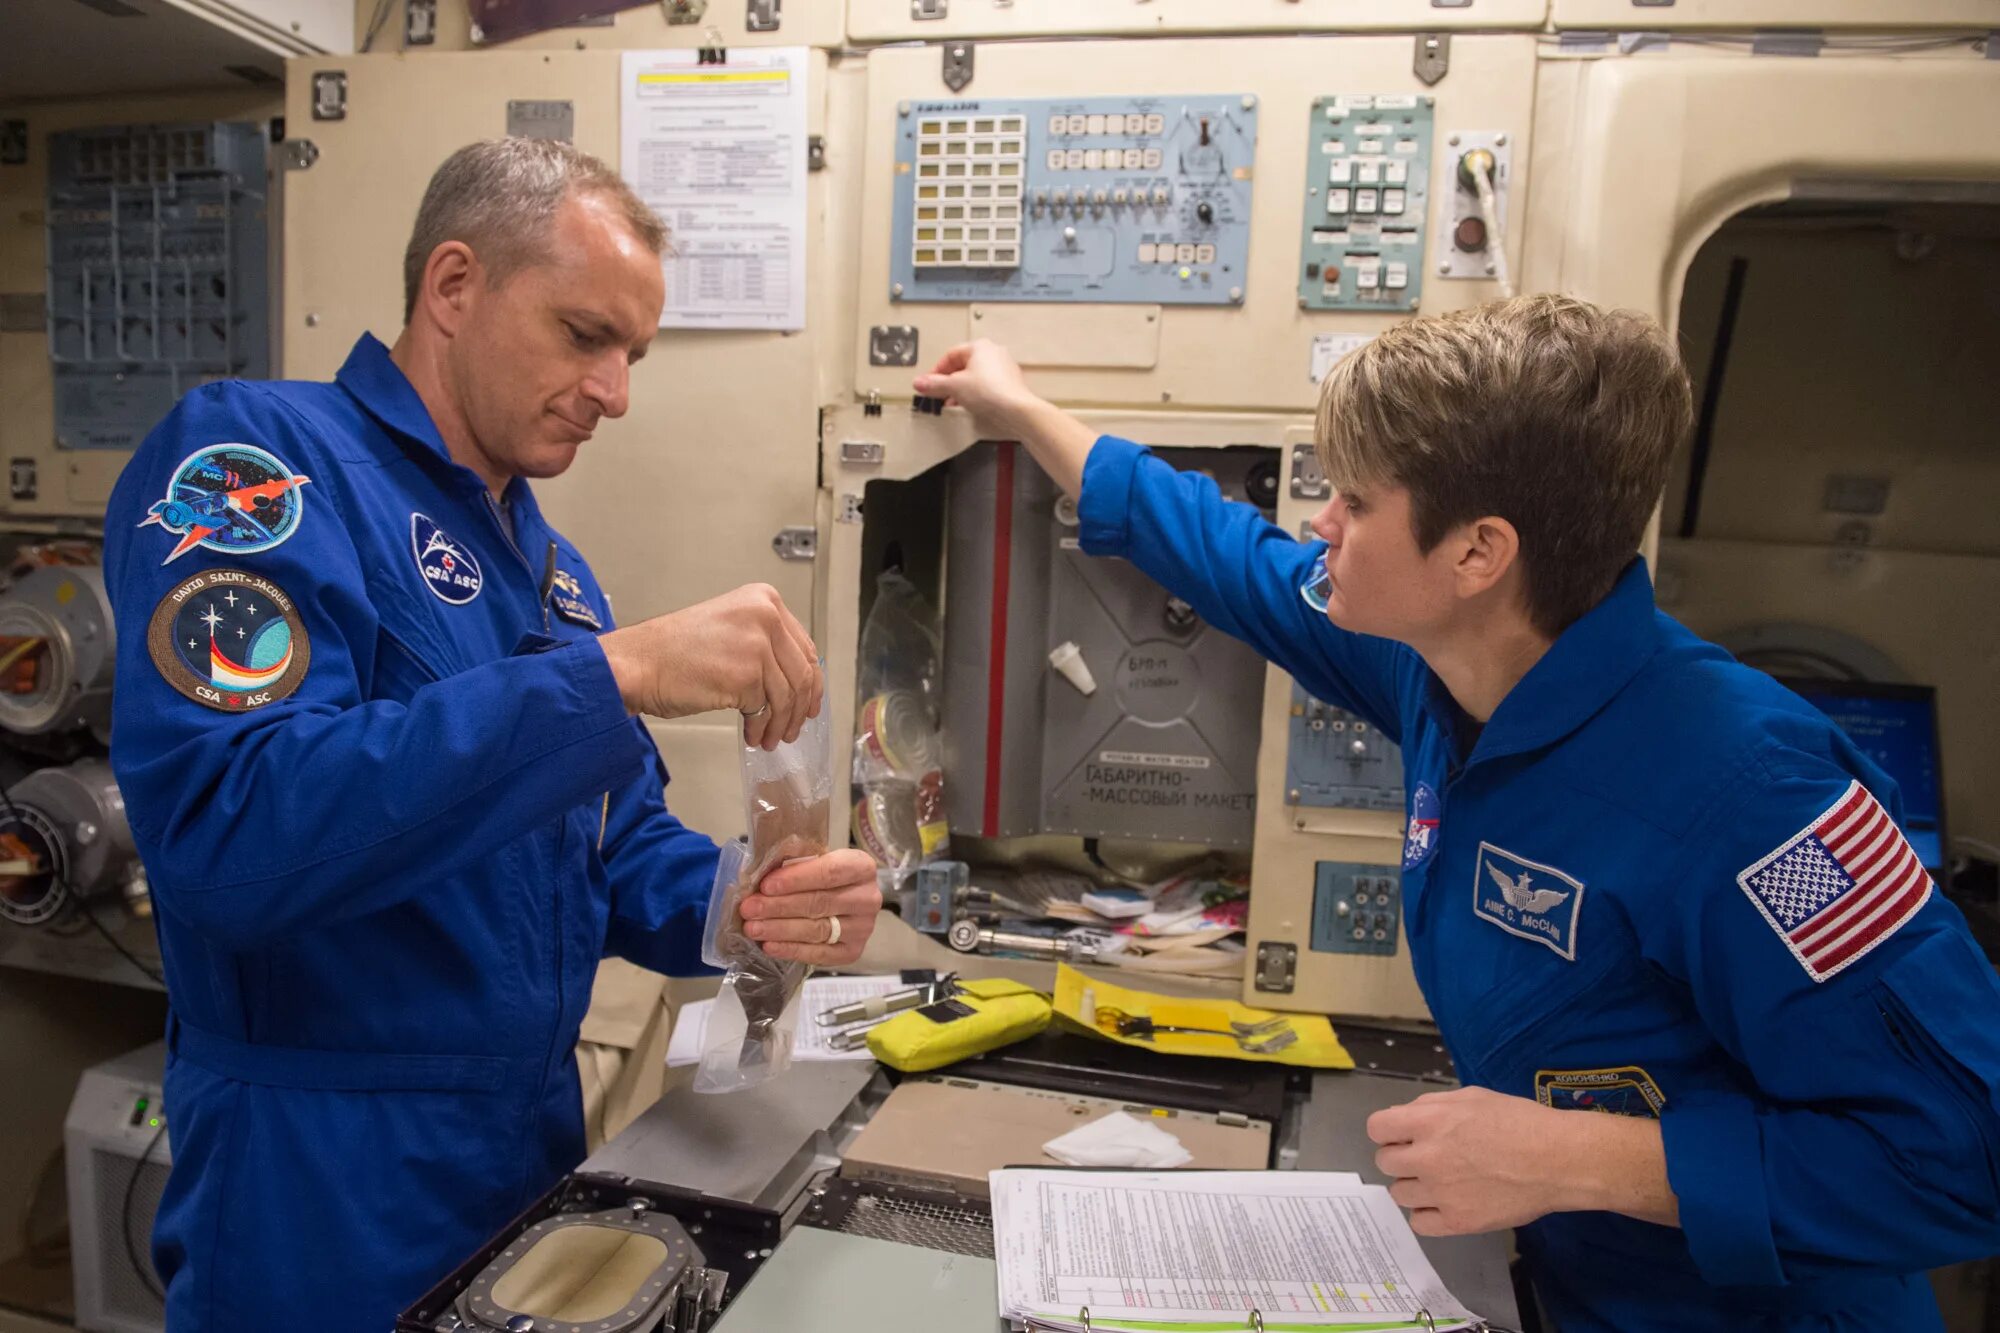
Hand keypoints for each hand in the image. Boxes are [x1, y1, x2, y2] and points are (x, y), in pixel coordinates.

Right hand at [598, 584, 821, 749]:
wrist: (639, 663)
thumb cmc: (673, 651)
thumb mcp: (731, 629)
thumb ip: (765, 643)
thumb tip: (795, 679)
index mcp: (764, 599)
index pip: (804, 647)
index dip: (811, 682)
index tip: (809, 705)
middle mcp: (766, 615)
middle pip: (802, 673)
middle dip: (798, 709)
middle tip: (791, 729)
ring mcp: (758, 644)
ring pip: (787, 696)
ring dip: (778, 723)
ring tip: (767, 738)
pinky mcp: (747, 674)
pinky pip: (765, 709)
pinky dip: (760, 726)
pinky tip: (751, 734)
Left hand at [736, 849, 881, 965]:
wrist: (847, 898)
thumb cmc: (824, 875)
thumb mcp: (815, 860)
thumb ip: (795, 865)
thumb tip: (758, 877)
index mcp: (861, 867)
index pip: (829, 872)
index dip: (796, 879)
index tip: (766, 886)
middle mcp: (867, 898)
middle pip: (819, 903)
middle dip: (779, 906)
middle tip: (749, 909)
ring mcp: (863, 928)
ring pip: (817, 930)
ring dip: (780, 930)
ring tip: (753, 928)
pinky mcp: (853, 951)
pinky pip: (820, 954)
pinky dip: (791, 950)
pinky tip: (769, 946)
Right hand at [913, 339, 1045, 438]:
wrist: (1015, 410)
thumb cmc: (991, 392)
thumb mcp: (954, 387)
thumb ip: (934, 384)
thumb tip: (920, 382)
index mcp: (980, 346)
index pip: (950, 355)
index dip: (936, 370)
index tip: (929, 383)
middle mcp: (993, 353)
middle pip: (963, 366)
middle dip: (949, 382)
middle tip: (939, 393)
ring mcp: (1003, 368)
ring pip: (975, 376)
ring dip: (961, 389)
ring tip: (953, 402)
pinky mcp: (1009, 383)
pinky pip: (986, 385)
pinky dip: (975, 394)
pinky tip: (970, 405)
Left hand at [1367, 1086, 1583, 1235]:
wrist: (1559, 1160)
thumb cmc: (1520, 1121)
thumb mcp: (1471, 1097)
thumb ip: (1430, 1106)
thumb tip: (1401, 1117)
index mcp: (1429, 1121)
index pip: (1376, 1128)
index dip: (1387, 1130)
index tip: (1401, 1134)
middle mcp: (1428, 1157)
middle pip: (1385, 1162)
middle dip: (1401, 1156)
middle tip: (1426, 1157)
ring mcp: (1441, 1193)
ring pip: (1399, 1193)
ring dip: (1414, 1185)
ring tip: (1440, 1181)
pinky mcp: (1458, 1222)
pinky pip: (1419, 1223)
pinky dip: (1427, 1214)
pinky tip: (1446, 1203)